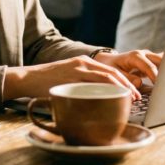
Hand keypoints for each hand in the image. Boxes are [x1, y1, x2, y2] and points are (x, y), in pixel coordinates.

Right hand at [3, 55, 141, 100]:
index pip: (111, 71)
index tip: (134, 94)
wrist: (28, 78)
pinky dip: (104, 93)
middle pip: (113, 74)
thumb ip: (84, 86)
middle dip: (128, 86)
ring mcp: (77, 69)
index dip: (126, 82)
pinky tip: (110, 102)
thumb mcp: (70, 80)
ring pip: (106, 78)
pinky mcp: (70, 78)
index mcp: (86, 62)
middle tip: (136, 98)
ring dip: (120, 89)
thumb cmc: (49, 83)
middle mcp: (84, 63)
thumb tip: (100, 100)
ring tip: (129, 100)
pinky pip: (92, 86)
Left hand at [93, 50, 161, 87]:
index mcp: (135, 57)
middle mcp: (144, 54)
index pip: (149, 67)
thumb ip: (126, 78)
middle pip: (160, 61)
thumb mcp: (114, 72)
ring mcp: (149, 57)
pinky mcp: (151, 61)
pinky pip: (162, 63)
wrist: (109, 60)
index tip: (161, 87)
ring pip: (164, 60)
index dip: (156, 77)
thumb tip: (139, 83)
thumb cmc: (110, 66)